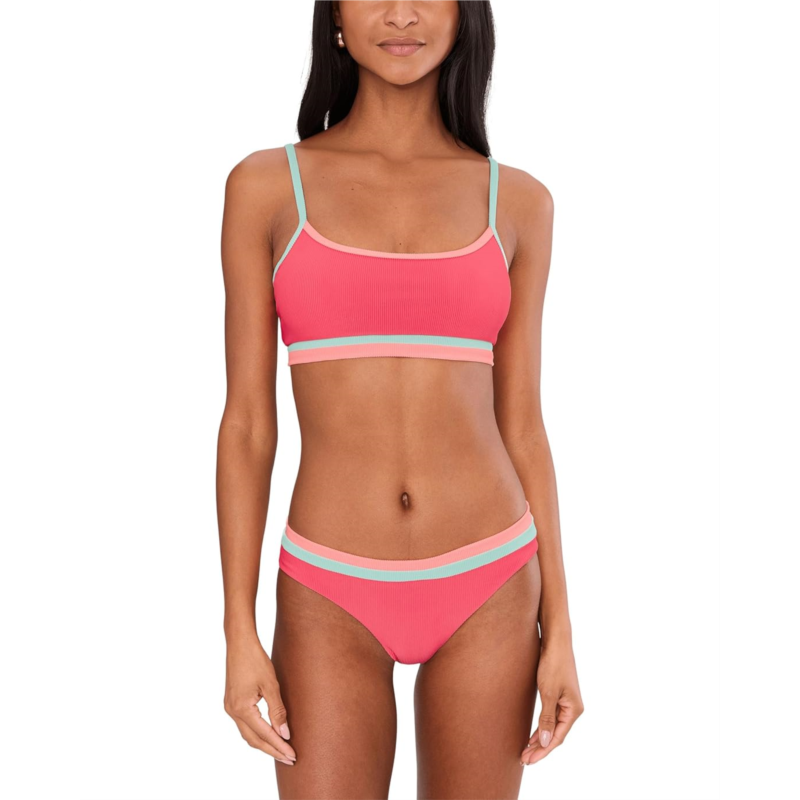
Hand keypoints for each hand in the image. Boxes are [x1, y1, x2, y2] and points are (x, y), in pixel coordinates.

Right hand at [224, 637, 296, 765]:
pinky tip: (268, 733)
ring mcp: (229, 708)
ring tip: (281, 750)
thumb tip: (285, 733)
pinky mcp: (231, 702)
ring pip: (248, 734)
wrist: (239, 642)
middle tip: (290, 758)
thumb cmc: (256, 659)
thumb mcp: (271, 684)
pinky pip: (244, 725)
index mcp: (242, 709)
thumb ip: (277, 711)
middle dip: (272, 750)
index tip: (293, 755)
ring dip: (264, 743)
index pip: (264, 735)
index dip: (279, 746)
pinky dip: (257, 732)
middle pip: (254, 740)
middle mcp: (232, 712)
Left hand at [521, 640, 583, 764]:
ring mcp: (566, 702)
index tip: (528, 760)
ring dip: (540, 739)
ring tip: (526, 751)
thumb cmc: (553, 664)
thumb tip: (545, 742)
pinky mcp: (559, 695)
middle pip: (555, 735)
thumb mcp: (548, 692)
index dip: (542, 751)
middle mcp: (572, 708)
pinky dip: (542, 727)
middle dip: (540, 748)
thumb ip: (546, 718)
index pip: (557, 738)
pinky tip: (533, 734)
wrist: (556, 641)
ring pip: (552, 727)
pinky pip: (551, 717)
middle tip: (523, 759)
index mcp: (574, 710)